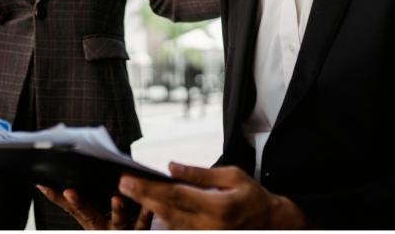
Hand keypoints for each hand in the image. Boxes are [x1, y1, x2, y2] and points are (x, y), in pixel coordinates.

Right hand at [36, 185, 152, 229]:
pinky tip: (146, 204)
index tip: (44, 185)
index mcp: (91, 220)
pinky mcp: (138, 232)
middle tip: (69, 192)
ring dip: (116, 211)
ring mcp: (120, 231)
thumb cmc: (112, 226)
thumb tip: (55, 180)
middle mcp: (102, 227)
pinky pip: (142, 223)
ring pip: (117, 222)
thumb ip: (80, 201)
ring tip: (115, 199)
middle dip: (79, 204)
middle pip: (89, 216)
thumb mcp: (93, 215)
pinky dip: (144, 214)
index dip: (56, 198)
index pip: (70, 208)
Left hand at [117, 163, 308, 229]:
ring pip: (169, 223)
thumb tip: (171, 167)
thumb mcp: (232, 176)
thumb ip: (200, 174)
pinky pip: (178, 229)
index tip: (129, 179)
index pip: (174, 196)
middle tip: (122, 184)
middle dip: (142, 197)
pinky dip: (162, 218)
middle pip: (166, 211)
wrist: (272, 224)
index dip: (149, 188)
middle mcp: (208, 226)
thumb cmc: (253, 198)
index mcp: (217, 207)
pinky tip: (151, 205)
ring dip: (148, 207)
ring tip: (132, 192)